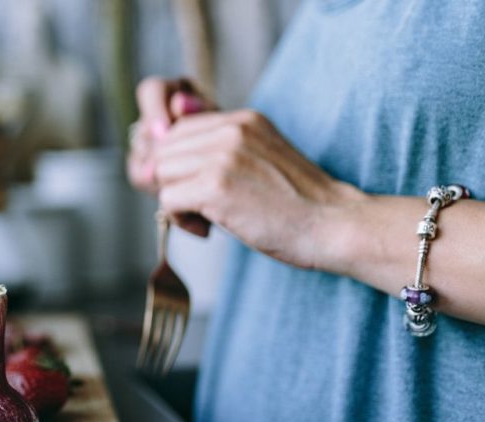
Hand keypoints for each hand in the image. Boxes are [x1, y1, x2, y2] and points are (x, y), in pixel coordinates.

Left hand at [150, 109, 364, 267]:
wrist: (335, 224)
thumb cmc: (298, 204)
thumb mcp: (260, 160)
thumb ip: (220, 154)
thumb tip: (158, 165)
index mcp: (243, 120)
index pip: (179, 132)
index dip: (179, 165)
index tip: (197, 190)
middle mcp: (231, 130)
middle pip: (164, 152)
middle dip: (172, 183)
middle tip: (199, 208)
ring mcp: (223, 156)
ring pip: (161, 174)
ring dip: (175, 201)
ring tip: (206, 219)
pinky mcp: (215, 186)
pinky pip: (168, 199)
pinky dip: (179, 220)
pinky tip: (208, 229)